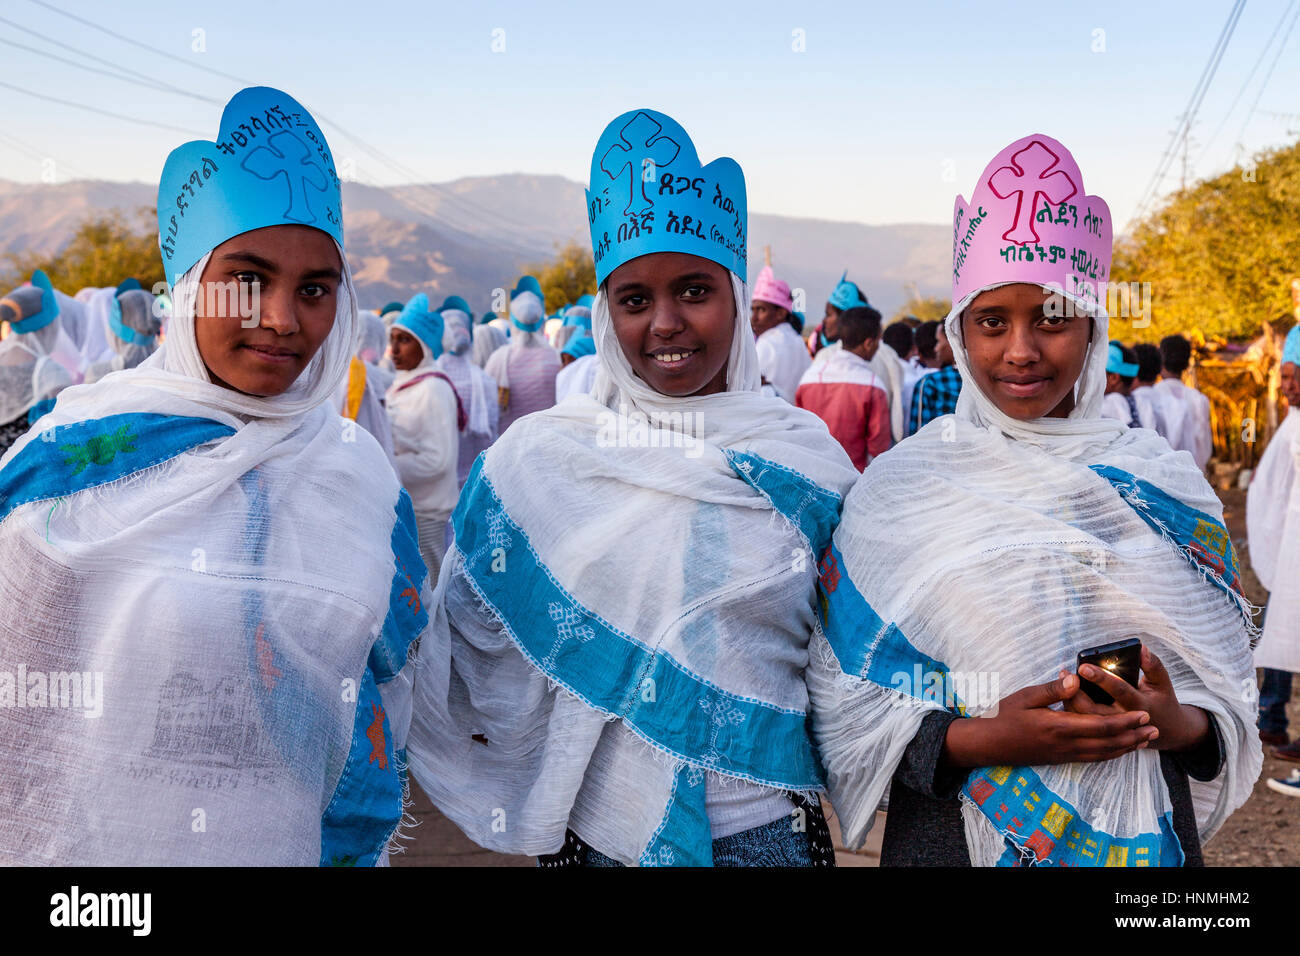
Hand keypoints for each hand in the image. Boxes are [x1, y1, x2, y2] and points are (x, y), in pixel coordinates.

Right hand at [943, 672, 1157, 768]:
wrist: (988, 744)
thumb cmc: (1004, 716)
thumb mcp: (1025, 697)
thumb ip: (1053, 689)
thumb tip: (1076, 679)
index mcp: (1060, 726)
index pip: (1102, 725)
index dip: (1126, 721)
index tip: (1144, 714)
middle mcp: (1066, 744)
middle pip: (1109, 743)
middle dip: (1134, 736)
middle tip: (1155, 729)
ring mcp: (1064, 754)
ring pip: (1103, 754)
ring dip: (1127, 748)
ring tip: (1145, 741)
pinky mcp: (1060, 759)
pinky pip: (1092, 759)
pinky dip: (1110, 754)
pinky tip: (1118, 750)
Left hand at [1067, 645, 1208, 752]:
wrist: (1167, 732)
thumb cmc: (1162, 701)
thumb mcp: (1162, 683)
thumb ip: (1152, 665)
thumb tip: (1142, 648)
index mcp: (1140, 706)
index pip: (1119, 691)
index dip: (1101, 678)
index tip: (1083, 666)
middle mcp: (1123, 720)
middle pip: (1094, 710)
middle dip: (1076, 691)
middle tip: (1064, 672)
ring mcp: (1112, 730)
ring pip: (1084, 718)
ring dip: (1069, 698)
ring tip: (1062, 677)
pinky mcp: (1103, 734)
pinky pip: (1082, 723)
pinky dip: (1071, 707)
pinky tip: (1064, 690)